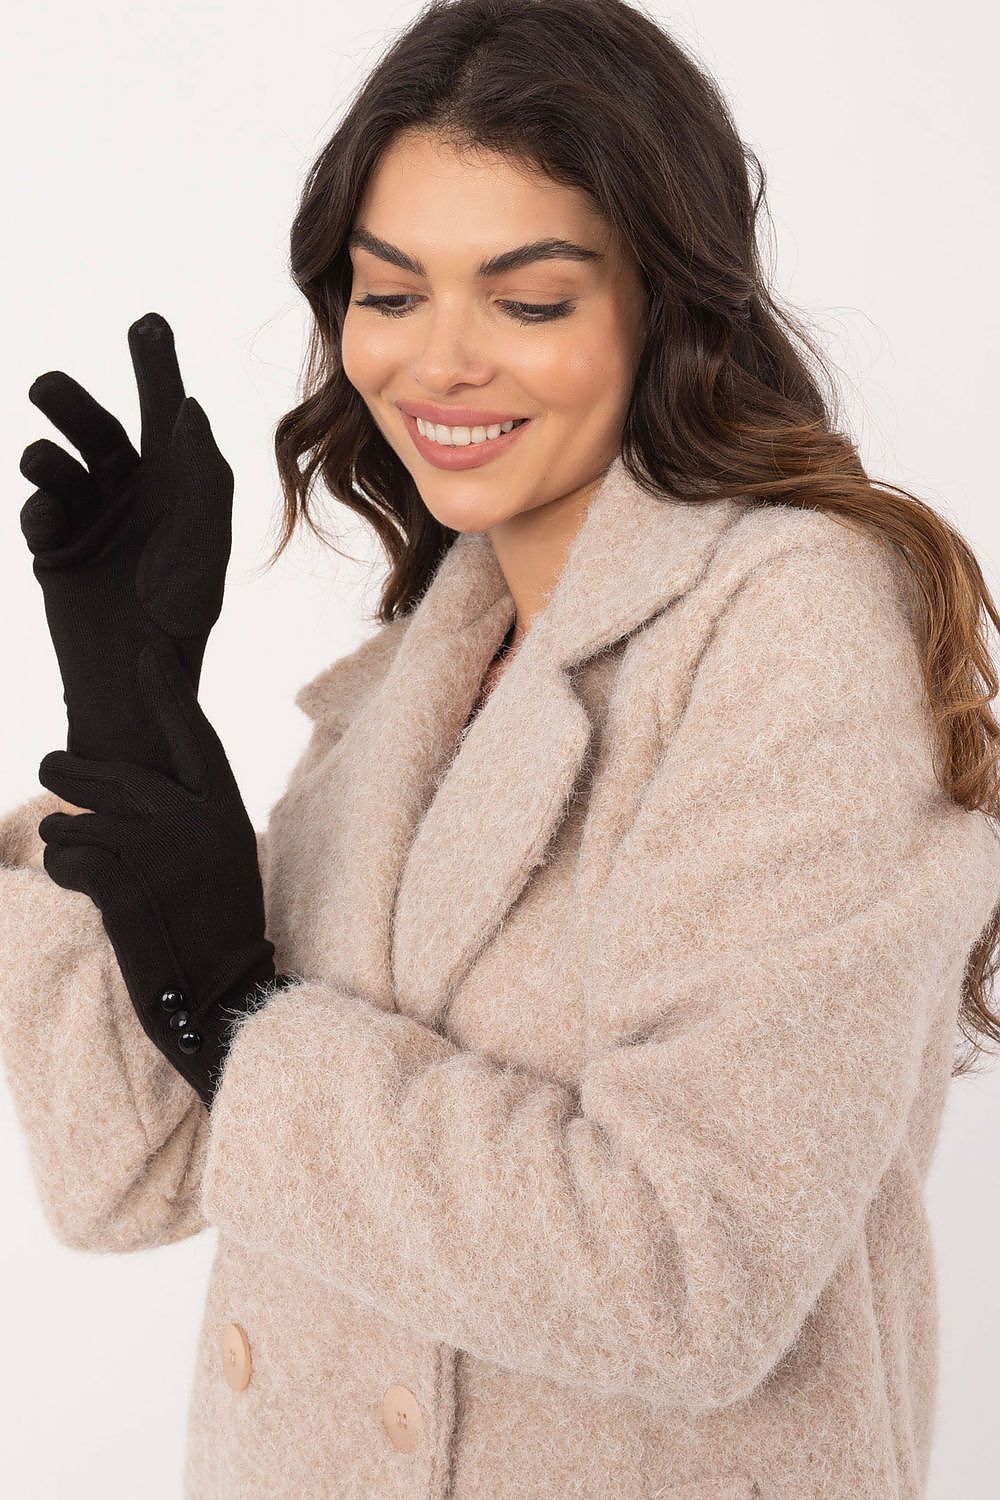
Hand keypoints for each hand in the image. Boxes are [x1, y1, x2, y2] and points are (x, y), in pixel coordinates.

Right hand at [20, 312, 233, 779]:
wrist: (135, 673)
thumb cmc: (183, 610)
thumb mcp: (203, 540)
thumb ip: (201, 472)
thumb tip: (187, 406)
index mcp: (177, 485)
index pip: (164, 412)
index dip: (156, 367)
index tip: (148, 322)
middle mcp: (134, 494)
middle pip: (94, 426)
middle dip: (67, 401)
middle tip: (45, 388)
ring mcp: (91, 518)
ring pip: (56, 461)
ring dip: (46, 454)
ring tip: (44, 463)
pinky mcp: (55, 547)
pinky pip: (37, 509)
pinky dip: (39, 511)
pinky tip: (52, 532)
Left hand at [35, 635, 295, 1107]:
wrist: (218, 999)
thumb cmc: (214, 933)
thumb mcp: (219, 860)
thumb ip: (182, 816)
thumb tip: (117, 783)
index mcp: (226, 813)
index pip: (195, 738)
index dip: (168, 695)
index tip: (147, 653)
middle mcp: (195, 824)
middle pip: (116, 775)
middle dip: (71, 771)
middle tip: (49, 767)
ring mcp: (160, 854)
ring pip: (81, 820)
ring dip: (65, 837)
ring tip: (79, 858)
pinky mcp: (123, 887)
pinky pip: (67, 857)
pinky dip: (62, 869)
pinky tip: (82, 889)